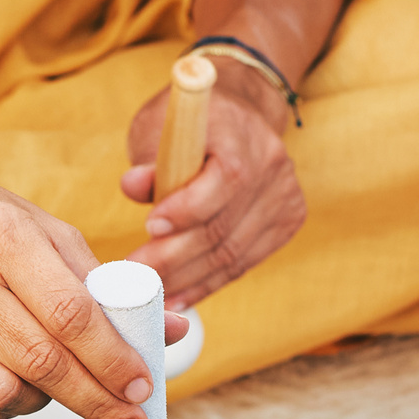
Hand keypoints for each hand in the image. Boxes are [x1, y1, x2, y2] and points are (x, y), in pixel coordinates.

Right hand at [0, 154, 190, 418]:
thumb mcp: (36, 227)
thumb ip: (98, 282)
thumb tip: (174, 331)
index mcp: (0, 235)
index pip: (71, 315)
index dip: (113, 361)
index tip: (143, 389)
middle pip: (41, 362)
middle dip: (95, 401)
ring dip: (38, 405)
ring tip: (47, 388)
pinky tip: (3, 391)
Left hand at [118, 59, 307, 305]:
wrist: (237, 120)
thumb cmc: (189, 128)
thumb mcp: (162, 129)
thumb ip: (150, 161)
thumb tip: (132, 185)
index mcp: (243, 134)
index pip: (225, 179)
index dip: (186, 209)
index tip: (149, 226)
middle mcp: (272, 166)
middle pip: (223, 228)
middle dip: (173, 258)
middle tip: (133, 276)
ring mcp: (285, 197)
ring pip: (232, 256)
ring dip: (185, 281)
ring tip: (148, 296)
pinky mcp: (287, 222)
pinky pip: (243, 264)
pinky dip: (207, 285)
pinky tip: (177, 298)